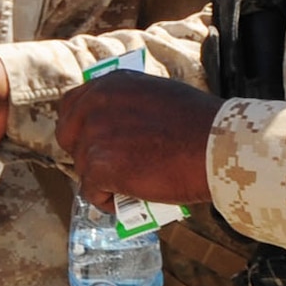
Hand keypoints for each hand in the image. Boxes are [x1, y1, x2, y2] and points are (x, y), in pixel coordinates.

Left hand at [59, 71, 219, 210]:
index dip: (79, 128)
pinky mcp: (98, 166)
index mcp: (110, 84)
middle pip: (68, 137)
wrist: (217, 147)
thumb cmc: (200, 125)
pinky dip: (108, 201)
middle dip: (84, 154)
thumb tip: (118, 125)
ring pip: (83, 167)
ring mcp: (93, 135)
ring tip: (131, 186)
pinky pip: (92, 193)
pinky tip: (129, 200)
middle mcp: (95, 105)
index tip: (92, 142)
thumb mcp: (157, 96)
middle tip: (107, 169)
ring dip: (103, 180)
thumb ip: (129, 105)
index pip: (71, 105)